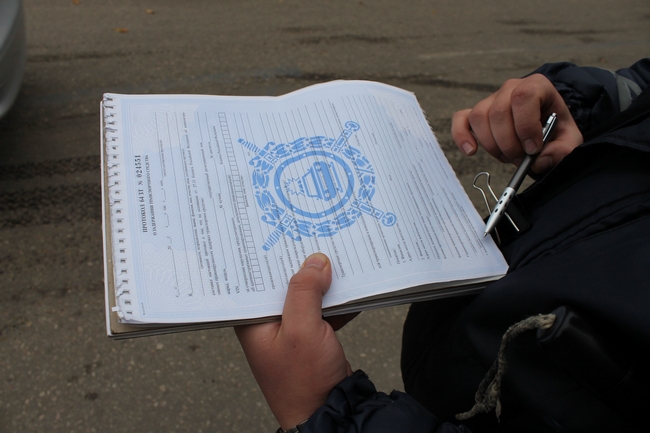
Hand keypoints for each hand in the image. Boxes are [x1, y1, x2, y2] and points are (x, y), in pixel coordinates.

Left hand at [234, 253, 352, 429]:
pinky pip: (320, 309)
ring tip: (332, 258)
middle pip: (282, 284)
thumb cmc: (305, 381)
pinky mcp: (311, 337)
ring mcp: (290, 330)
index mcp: (252, 322)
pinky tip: (348, 286)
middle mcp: (267, 324)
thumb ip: (305, 292)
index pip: (255, 280)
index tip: (279, 233)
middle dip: (299, 265)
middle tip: (310, 237)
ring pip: (304, 295)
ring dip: (320, 281)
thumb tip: (316, 262)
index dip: (268, 257)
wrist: (330, 412)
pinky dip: (333, 299)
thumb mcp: (303, 329)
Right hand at [451, 73, 582, 172]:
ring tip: (507, 157)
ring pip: (479, 118)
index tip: (533, 148)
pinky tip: (471, 151)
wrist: (544, 121)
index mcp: (536, 86)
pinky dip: (462, 135)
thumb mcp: (569, 137)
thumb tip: (540, 160)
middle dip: (509, 143)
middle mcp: (510, 88)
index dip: (525, 125)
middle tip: (521, 160)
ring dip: (492, 145)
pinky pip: (460, 119)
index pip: (523, 97)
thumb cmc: (555, 126)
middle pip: (498, 112)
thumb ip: (562, 149)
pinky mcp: (476, 113)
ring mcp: (490, 100)